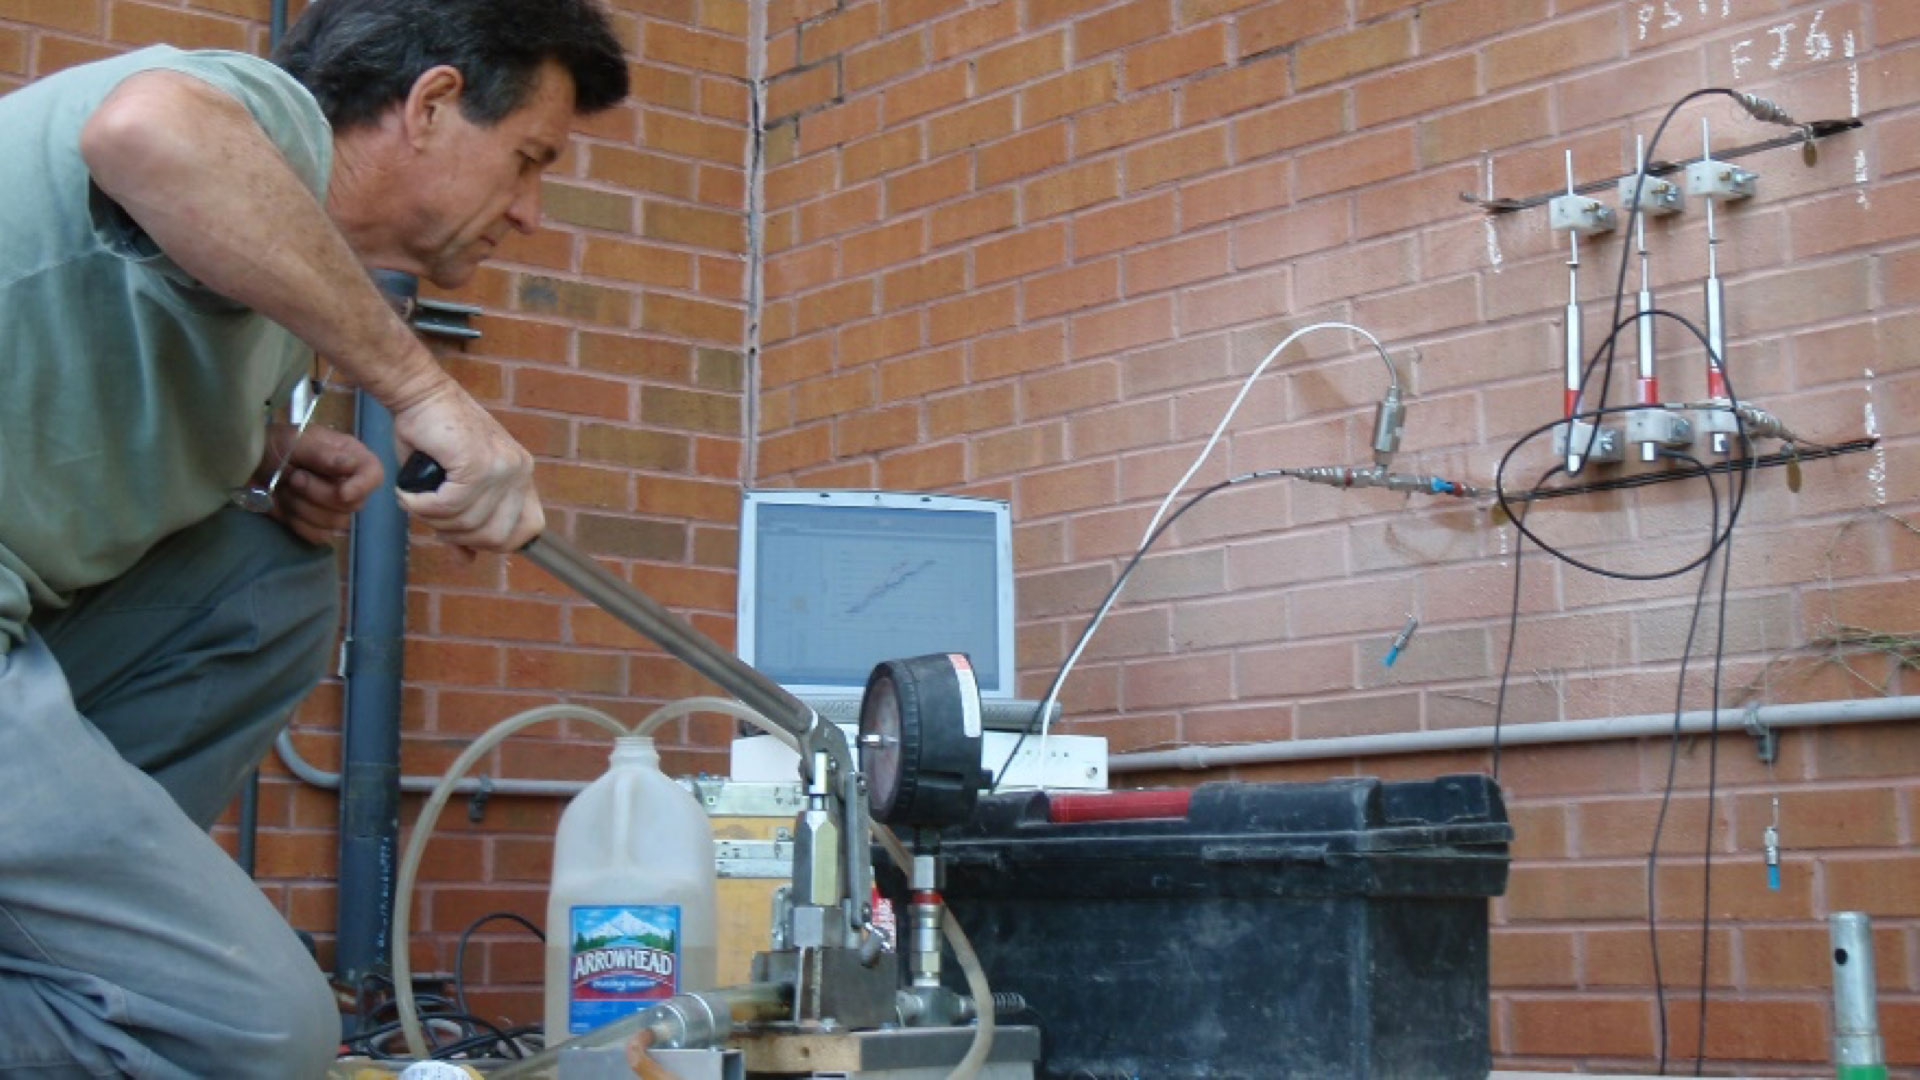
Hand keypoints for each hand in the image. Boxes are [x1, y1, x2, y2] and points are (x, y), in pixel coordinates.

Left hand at [258, 424, 384, 543]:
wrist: (247, 466)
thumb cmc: (276, 445)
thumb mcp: (297, 442)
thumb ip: (324, 455)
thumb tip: (351, 466)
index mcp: (350, 457)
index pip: (374, 475)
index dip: (363, 486)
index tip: (343, 493)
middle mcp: (348, 483)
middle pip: (353, 504)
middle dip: (318, 494)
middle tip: (295, 478)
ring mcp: (334, 507)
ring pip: (336, 523)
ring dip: (303, 507)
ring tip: (286, 489)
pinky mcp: (317, 525)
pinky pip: (319, 536)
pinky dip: (299, 524)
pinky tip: (286, 507)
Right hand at [390, 383, 543, 552]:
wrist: (419, 393)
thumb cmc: (432, 437)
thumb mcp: (454, 485)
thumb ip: (464, 522)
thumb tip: (467, 561)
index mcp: (520, 475)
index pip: (529, 529)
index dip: (495, 541)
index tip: (462, 532)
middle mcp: (519, 470)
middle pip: (496, 537)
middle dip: (457, 534)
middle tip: (430, 513)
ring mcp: (501, 467)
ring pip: (468, 523)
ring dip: (432, 519)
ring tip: (415, 499)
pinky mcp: (476, 463)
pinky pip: (449, 507)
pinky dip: (421, 506)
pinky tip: (408, 493)